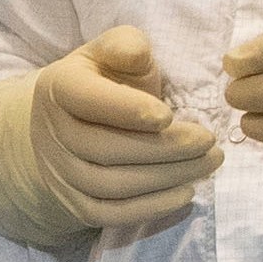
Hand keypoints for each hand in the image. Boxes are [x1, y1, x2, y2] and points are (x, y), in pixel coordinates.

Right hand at [0, 26, 219, 247]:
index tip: (168, 115)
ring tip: (209, 163)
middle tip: (209, 141)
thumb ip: (125, 46)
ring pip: (113, 185)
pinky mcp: (77, 206)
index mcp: (59, 87)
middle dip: (164, 148)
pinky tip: (187, 192)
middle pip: (106, 149)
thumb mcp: (108, 54)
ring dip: (167, 177)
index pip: (86, 99)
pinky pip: (113, 214)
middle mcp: (53, 133)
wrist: (63, 129)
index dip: (125, 109)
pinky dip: (153, 207)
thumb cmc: (102, 83)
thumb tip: (138, 54)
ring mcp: (62, 174)